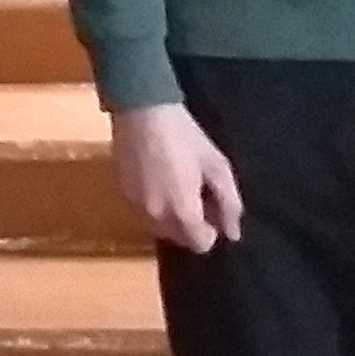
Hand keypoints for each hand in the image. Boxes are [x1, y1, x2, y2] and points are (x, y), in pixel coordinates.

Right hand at [112, 103, 245, 252]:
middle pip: (179, 239)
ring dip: (171, 217)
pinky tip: (159, 178)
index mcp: (182, 210)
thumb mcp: (217, 166)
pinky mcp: (121, 192)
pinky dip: (155, 204)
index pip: (200, 244)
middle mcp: (155, 216)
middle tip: (197, 194)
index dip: (212, 230)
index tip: (213, 208)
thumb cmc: (185, 137)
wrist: (142, 111)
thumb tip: (233, 234)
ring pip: (159, 228)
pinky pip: (143, 211)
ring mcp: (134, 204)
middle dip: (191, 225)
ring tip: (177, 185)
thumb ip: (230, 204)